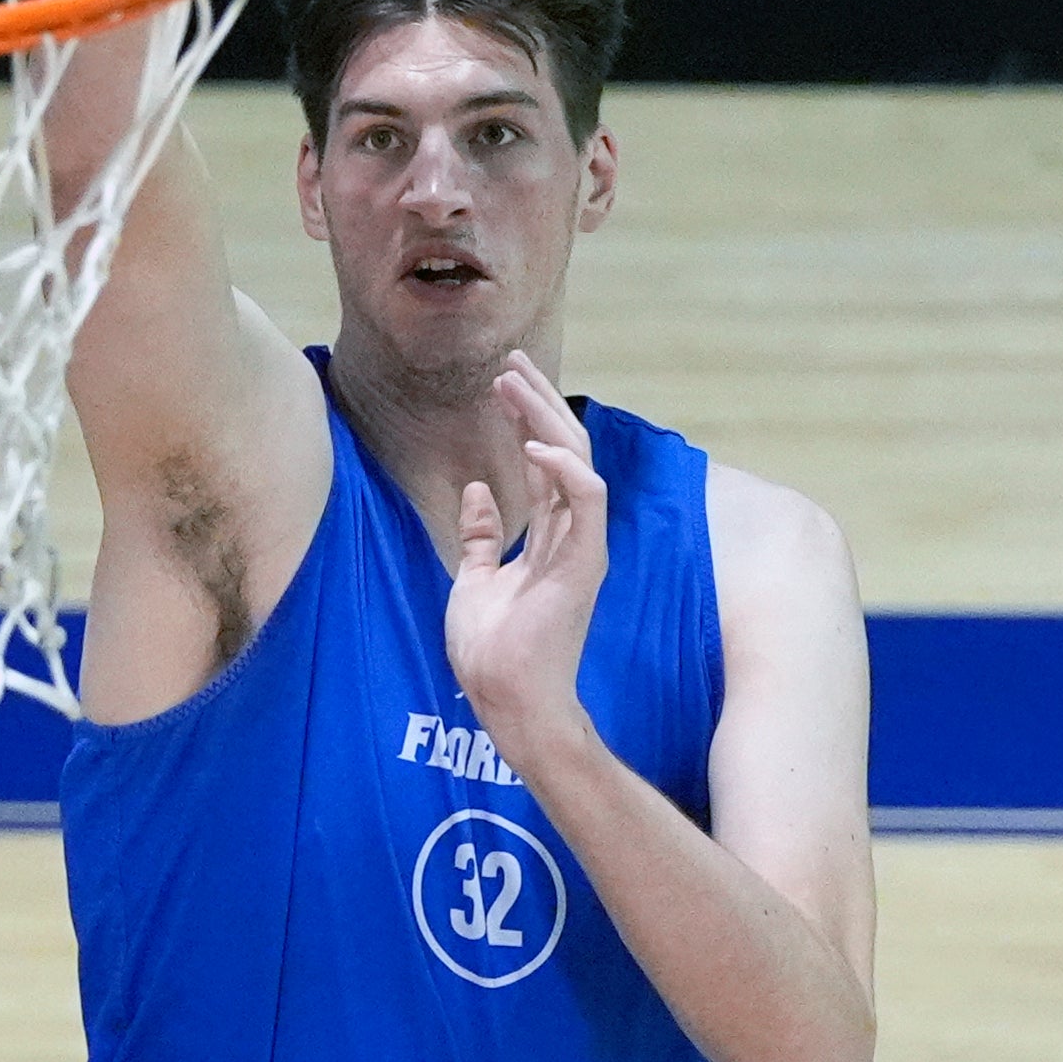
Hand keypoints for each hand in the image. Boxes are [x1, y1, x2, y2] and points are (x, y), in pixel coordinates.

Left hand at [444, 351, 608, 764]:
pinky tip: (533, 446)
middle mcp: (571, 534)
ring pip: (578, 464)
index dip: (526, 420)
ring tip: (512, 385)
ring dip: (546, 420)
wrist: (504, 697)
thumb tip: (477, 493)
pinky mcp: (583, 564)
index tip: (502, 382)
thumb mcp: (475, 579)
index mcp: (550, 537)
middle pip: (565, 451)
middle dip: (538, 403)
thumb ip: (483, 536)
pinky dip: (565, 470)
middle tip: (510, 363)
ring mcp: (581, 547)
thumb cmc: (492, 650)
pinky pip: (586, 503)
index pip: (544, 463)